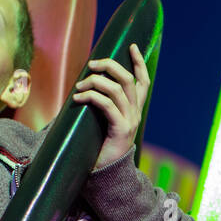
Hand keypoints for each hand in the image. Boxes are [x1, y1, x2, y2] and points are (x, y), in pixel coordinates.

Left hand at [74, 43, 150, 169]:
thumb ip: (102, 104)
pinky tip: (78, 98)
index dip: (139, 62)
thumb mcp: (103, 122)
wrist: (107, 175)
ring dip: (95, 82)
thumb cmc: (100, 147)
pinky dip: (91, 97)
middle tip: (91, 65)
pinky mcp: (120, 130)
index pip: (143, 81)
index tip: (131, 46)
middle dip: (109, 66)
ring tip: (78, 86)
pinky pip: (107, 105)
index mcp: (134, 110)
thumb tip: (83, 84)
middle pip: (128, 79)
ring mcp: (130, 122)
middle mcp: (135, 113)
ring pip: (117, 89)